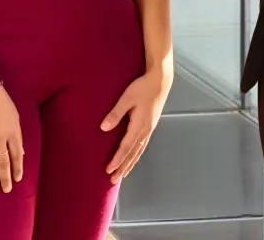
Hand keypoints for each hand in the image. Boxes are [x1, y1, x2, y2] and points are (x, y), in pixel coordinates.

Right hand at [0, 66, 23, 192]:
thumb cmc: (0, 100)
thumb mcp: (15, 116)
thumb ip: (17, 135)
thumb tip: (20, 152)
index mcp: (12, 132)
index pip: (17, 155)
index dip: (17, 168)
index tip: (17, 179)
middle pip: (3, 161)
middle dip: (5, 177)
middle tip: (6, 189)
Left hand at [101, 68, 170, 183]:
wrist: (160, 81)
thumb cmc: (142, 87)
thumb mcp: (126, 98)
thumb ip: (115, 114)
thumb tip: (103, 128)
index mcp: (140, 125)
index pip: (126, 147)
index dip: (117, 159)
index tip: (109, 170)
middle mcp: (146, 130)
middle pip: (133, 154)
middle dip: (122, 167)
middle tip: (113, 180)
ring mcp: (149, 129)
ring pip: (138, 151)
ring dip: (130, 164)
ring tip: (122, 174)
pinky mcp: (150, 125)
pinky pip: (142, 145)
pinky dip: (136, 155)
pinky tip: (133, 158)